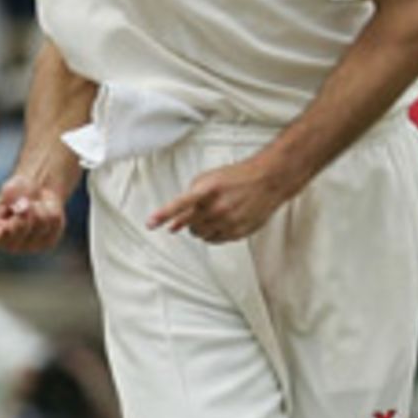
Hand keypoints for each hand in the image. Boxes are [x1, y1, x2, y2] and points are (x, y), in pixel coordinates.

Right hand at [0, 176, 65, 264]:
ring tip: (34, 207)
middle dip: (24, 209)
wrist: (39, 196)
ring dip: (39, 208)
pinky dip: (51, 211)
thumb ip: (12, 196)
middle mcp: (9, 243)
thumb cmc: (18, 193)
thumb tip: (24, 209)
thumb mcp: (11, 189)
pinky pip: (54, 223)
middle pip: (20, 224)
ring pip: (40, 221)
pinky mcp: (47, 244)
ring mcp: (29, 246)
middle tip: (23, 202)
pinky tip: (44, 214)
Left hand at [147, 155, 287, 242]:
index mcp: (207, 190)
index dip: (163, 214)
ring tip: (211, 217)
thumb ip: (189, 198)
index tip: (150, 224)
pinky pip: (216, 241)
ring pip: (201, 235)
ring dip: (200, 229)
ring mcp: (229, 221)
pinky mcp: (238, 232)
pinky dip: (213, 235)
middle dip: (188, 222)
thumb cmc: (237, 177)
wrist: (268, 180)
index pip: (179, 205)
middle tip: (197, 214)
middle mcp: (217, 207)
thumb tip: (174, 223)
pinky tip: (221, 223)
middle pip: (189, 225)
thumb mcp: (209, 178)